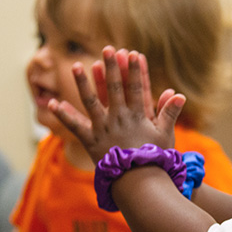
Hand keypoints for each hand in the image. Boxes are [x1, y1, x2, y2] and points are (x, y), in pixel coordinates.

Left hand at [49, 46, 185, 163]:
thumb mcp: (165, 136)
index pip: (136, 88)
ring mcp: (103, 128)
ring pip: (91, 101)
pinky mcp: (90, 141)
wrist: (137, 182)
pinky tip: (53, 103)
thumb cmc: (154, 160)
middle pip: (113, 88)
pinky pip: (75, 126)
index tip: (132, 53)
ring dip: (83, 82)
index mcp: (137, 116)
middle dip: (110, 67)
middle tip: (107, 48)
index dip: (135, 70)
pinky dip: (64, 115)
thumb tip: (178, 94)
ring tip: (76, 65)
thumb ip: (169, 113)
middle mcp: (119, 118)